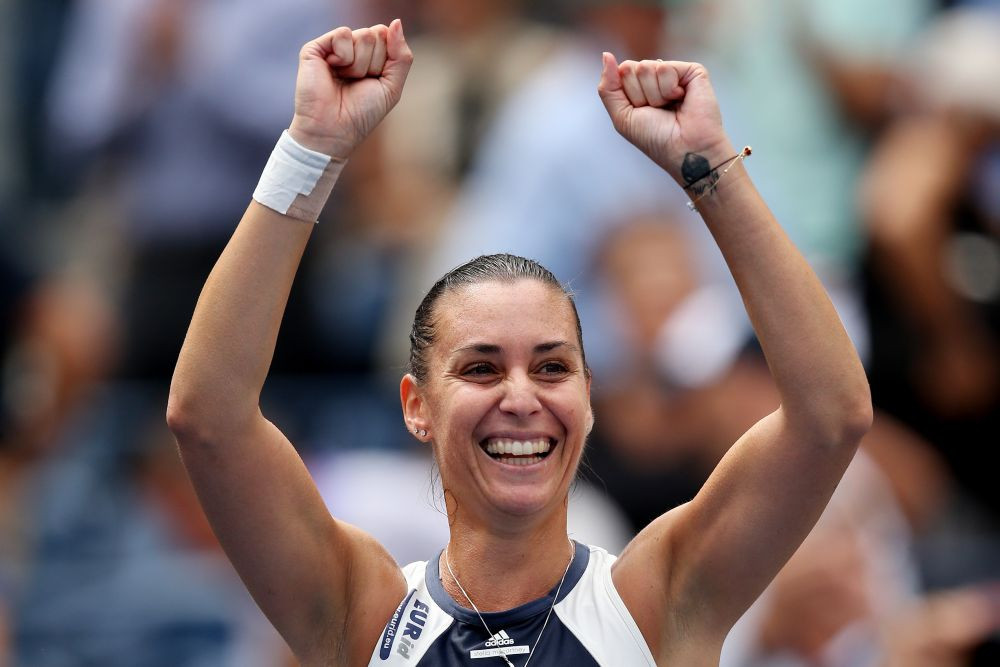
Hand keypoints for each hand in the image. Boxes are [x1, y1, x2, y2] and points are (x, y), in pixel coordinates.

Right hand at [288, 20, 412, 159]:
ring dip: (360, 64)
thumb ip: (401, 55)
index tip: (374, 80)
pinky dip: (344, 56)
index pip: (388, 36)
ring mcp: (333, 47)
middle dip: (374, 63)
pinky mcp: (316, 48)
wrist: (335, 130)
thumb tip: (396, 22)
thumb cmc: (362, 113)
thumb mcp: (392, 86)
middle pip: (377, 34)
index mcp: (369, 57)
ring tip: (345, 79)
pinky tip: (333, 71)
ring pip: (363, 35)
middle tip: (358, 82)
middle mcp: (352, 49)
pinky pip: (343, 34)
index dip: (386, 60)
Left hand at [598, 53, 731, 185]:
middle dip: (639, 95)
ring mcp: (675, 72)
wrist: (684, 150)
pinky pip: (665, 68)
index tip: (642, 112)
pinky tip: (682, 99)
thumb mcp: (622, 116)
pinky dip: (669, 89)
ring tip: (670, 107)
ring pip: (646, 67)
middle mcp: (657, 77)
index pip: (621, 72)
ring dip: (654, 95)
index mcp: (640, 86)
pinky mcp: (692, 71)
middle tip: (657, 111)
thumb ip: (608, 87)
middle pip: (630, 67)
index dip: (628, 95)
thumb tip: (606, 54)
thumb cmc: (655, 138)